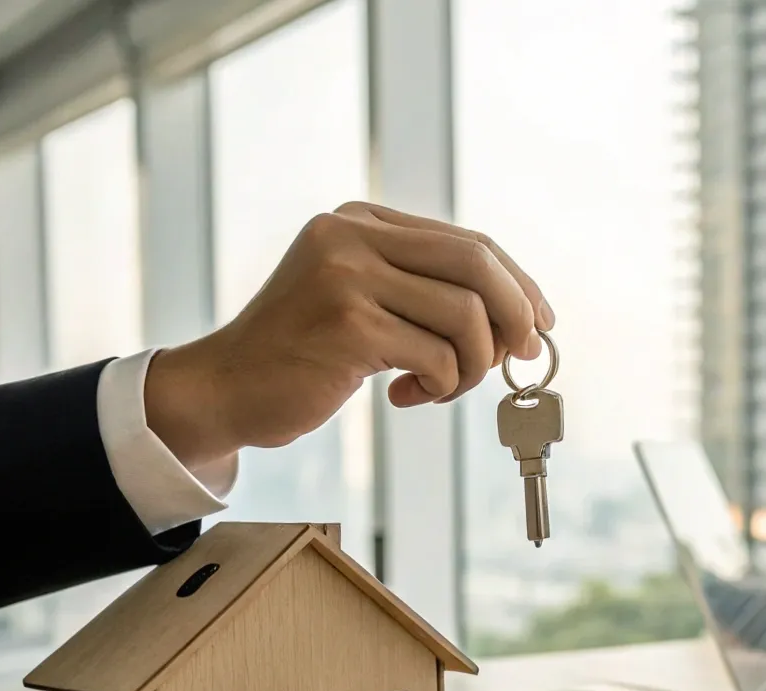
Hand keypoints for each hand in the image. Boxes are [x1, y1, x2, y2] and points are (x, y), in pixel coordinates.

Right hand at [144, 201, 554, 465]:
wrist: (226, 389)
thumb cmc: (303, 353)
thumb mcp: (362, 298)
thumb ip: (423, 289)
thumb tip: (523, 315)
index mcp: (361, 219)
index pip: (468, 241)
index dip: (518, 283)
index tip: (539, 322)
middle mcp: (351, 235)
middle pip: (477, 264)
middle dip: (515, 316)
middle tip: (520, 358)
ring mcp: (346, 276)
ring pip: (465, 315)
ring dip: (472, 365)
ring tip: (442, 387)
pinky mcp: (348, 324)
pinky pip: (439, 357)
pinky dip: (441, 386)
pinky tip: (406, 396)